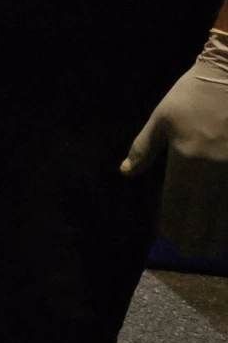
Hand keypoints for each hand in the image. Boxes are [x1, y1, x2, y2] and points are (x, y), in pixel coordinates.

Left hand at [122, 31, 227, 256]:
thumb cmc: (194, 93)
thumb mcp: (163, 117)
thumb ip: (144, 148)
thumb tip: (126, 172)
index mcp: (186, 160)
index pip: (176, 205)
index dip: (173, 226)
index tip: (171, 238)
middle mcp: (211, 171)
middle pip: (203, 217)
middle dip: (195, 237)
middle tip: (190, 249)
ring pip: (224, 213)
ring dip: (216, 233)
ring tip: (209, 246)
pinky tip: (224, 223)